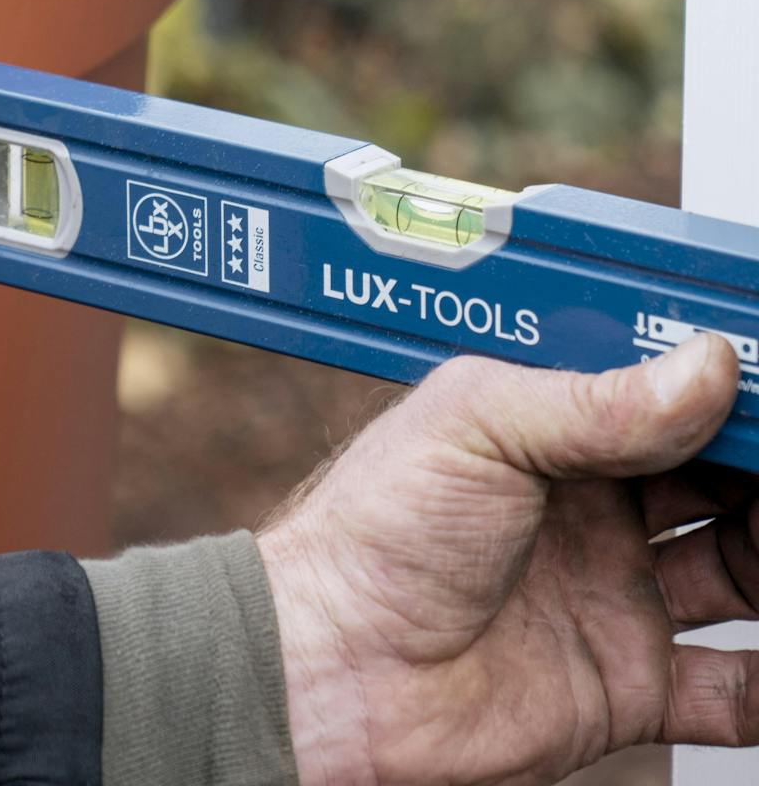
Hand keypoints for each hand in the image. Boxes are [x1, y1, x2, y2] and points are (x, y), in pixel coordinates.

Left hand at [259, 335, 758, 785]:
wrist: (335, 669)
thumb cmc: (369, 531)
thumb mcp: (475, 428)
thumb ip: (595, 402)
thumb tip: (706, 362)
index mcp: (549, 428)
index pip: (664, 391)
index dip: (724, 387)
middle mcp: (590, 506)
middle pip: (717, 476)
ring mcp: (612, 593)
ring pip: (741, 570)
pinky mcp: (626, 686)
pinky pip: (731, 691)